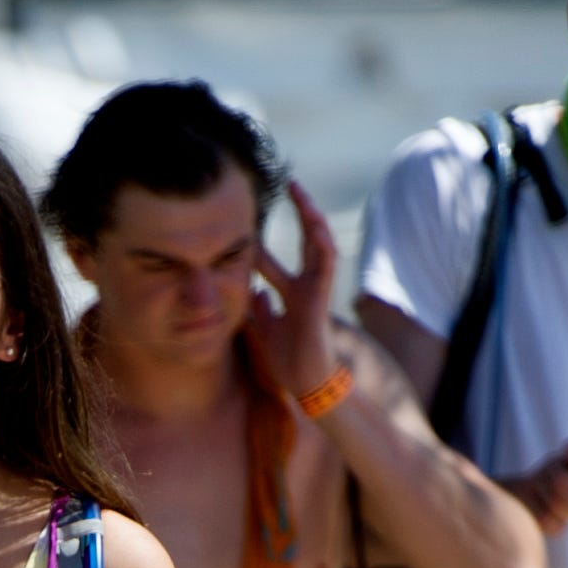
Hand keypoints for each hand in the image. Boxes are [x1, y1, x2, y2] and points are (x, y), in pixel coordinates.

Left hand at [242, 177, 349, 402]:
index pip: (271, 261)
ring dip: (311, 219)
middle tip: (289, 183)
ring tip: (301, 194)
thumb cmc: (290, 360)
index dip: (257, 244)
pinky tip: (316, 225)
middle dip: (298, 212)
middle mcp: (305, 286)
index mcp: (290, 293)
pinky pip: (326, 266)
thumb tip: (251, 292)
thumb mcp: (264, 329)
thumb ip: (258, 309)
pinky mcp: (322, 298)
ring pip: (318, 245)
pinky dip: (322, 245)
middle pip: (302, 241)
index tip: (240, 224)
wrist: (306, 383)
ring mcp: (316, 289)